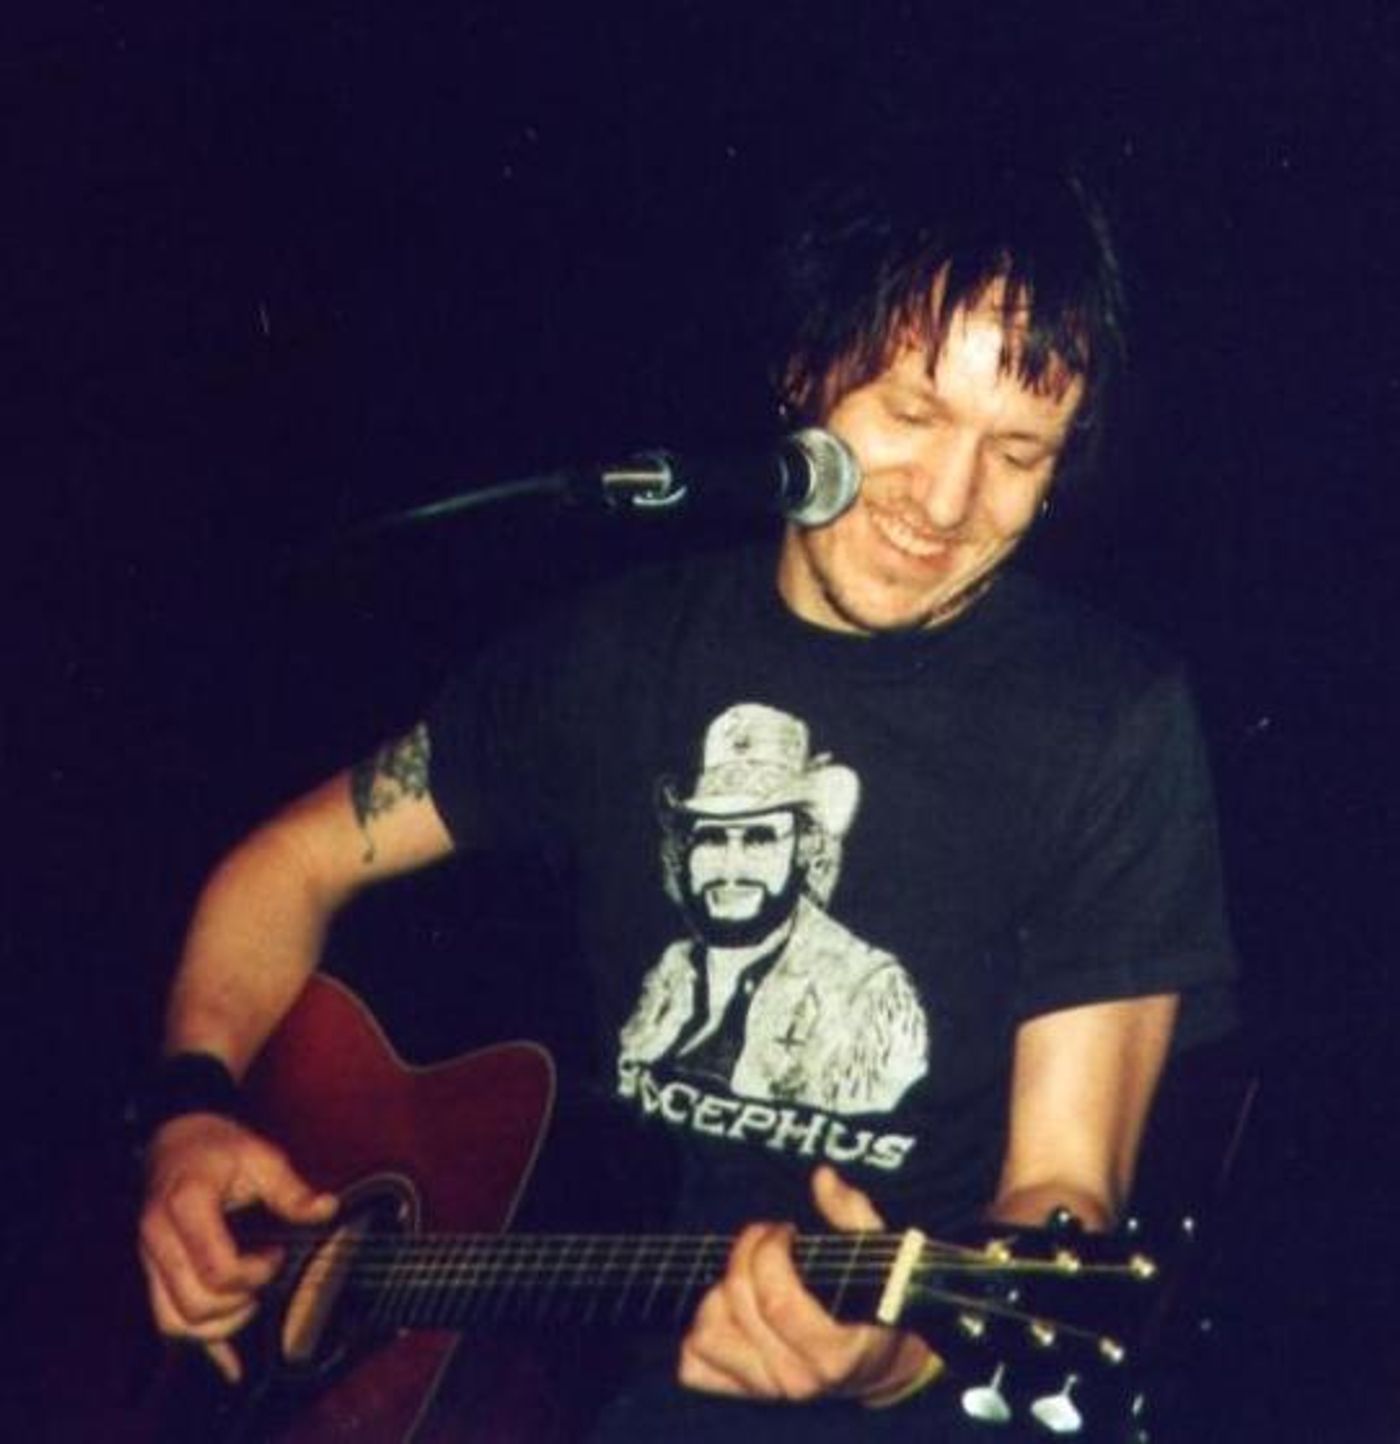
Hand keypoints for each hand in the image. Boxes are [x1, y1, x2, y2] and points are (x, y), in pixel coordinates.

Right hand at [138, 1112, 336, 1382]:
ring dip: (218, 1326)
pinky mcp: (153, 1274)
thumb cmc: (216, 1147)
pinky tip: (230, 1363)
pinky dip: (199, 1344)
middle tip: (266, 1276)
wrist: (174, 1139)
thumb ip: (291, 1189)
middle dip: (239, 1303)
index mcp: (186, 1206)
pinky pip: (167, 1322)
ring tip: (250, 1300)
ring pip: (174, 1323)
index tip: (277, 1255)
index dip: (255, 1273)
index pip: (216, 1268)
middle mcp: (159, 1239)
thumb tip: (326, 1210)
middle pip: (195, 1304)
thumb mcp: (260, 1156)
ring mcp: (150, 1260)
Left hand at [677, 1164, 933, 1402]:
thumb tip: (823, 1179)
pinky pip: (694, 1365)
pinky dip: (701, 1332)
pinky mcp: (742, 1390)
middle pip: (740, 1304)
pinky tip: (730, 1307)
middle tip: (768, 1238)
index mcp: (832, 1354)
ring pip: (707, 1333)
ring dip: (721, 1291)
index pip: (776, 1301)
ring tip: (750, 1272)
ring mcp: (765, 1389)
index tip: (786, 1230)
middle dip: (746, 1253)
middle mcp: (796, 1380)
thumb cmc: (876, 1302)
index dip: (770, 1253)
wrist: (876, 1363)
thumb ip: (854, 1214)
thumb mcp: (881, 1256)